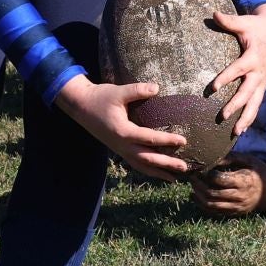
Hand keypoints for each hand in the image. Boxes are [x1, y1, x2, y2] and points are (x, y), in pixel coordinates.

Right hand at [53, 76, 188, 180]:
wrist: (80, 106)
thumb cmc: (100, 98)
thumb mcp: (118, 92)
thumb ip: (137, 90)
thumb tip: (156, 87)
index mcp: (123, 131)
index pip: (149, 138)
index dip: (167, 140)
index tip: (184, 141)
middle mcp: (121, 145)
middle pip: (147, 158)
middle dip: (166, 164)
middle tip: (184, 167)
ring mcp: (119, 149)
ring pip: (140, 165)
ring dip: (158, 172)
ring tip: (175, 178)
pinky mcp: (119, 149)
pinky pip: (135, 163)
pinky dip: (148, 169)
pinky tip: (159, 173)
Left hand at [191, 154, 265, 217]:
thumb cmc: (259, 172)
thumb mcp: (249, 160)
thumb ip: (232, 158)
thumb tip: (214, 157)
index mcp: (243, 181)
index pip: (220, 179)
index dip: (208, 174)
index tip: (201, 168)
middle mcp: (238, 196)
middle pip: (212, 194)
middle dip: (199, 185)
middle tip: (192, 177)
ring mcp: (235, 206)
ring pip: (210, 205)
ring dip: (198, 196)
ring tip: (192, 186)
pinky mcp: (232, 212)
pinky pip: (213, 211)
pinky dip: (201, 205)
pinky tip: (195, 196)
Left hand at [210, 3, 265, 135]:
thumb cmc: (256, 26)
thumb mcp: (244, 22)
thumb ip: (228, 21)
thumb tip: (213, 14)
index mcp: (253, 56)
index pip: (238, 69)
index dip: (226, 78)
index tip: (213, 88)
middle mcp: (259, 71)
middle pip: (248, 91)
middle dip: (236, 104)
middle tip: (222, 116)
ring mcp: (262, 79)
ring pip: (255, 102)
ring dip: (246, 117)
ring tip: (235, 132)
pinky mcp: (262, 84)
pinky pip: (256, 103)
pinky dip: (250, 116)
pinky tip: (241, 130)